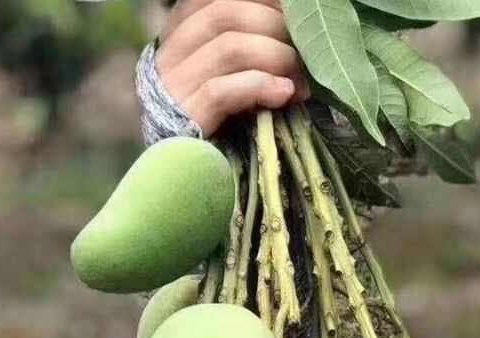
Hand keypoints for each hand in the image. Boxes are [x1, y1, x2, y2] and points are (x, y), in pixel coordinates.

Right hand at [156, 0, 310, 136]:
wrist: (184, 178)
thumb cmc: (216, 124)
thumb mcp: (230, 77)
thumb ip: (250, 49)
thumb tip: (298, 31)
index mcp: (183, 33)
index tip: (294, 12)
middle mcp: (173, 52)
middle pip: (226, 12)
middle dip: (275, 26)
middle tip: (305, 51)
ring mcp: (175, 86)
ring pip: (228, 47)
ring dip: (275, 57)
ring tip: (301, 80)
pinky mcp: (186, 118)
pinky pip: (221, 91)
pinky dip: (259, 87)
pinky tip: (284, 94)